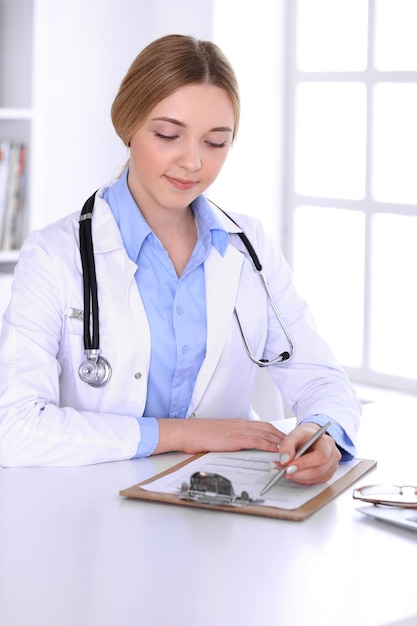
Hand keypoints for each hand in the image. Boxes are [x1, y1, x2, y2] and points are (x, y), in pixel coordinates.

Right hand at [155, 418, 283, 454]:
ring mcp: (238, 430)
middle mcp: (240, 424)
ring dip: (281, 440)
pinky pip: (257, 441)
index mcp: (237, 424)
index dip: (276, 432)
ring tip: (293, 448)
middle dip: (284, 436)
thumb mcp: (218, 437)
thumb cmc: (197, 436)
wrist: (185, 432)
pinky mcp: (235, 438)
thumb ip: (230, 440)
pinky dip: (269, 446)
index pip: (262, 426)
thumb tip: (237, 448)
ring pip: (266, 433)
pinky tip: (277, 451)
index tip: (286, 438)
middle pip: (269, 428)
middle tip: (296, 443)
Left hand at [274, 423, 341, 484]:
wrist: (311, 439)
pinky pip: (313, 482)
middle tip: (284, 471)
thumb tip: (285, 460)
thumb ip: (287, 445)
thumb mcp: (294, 435)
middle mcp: (333, 456)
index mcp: (328, 443)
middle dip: (299, 473)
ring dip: (298, 477)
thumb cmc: (305, 436)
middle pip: (318, 470)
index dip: (304, 463)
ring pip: (315, 478)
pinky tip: (293, 473)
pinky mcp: (326, 475)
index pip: (320, 456)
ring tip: (285, 471)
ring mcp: (331, 467)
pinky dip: (301, 480)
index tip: (289, 466)